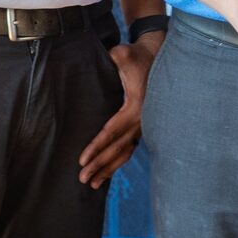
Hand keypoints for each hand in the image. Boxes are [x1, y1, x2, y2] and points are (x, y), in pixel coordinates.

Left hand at [77, 33, 159, 188]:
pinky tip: (106, 173)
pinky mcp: (142, 126)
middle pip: (117, 148)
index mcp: (136, 107)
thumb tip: (110, 57)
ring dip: (108, 169)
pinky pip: (129, 148)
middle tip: (82, 178)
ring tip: (92, 184)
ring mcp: (143, 125)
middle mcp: (142, 121)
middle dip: (99, 164)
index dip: (96, 147)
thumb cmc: (137, 57)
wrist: (156, 58)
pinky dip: (117, 162)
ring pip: (124, 153)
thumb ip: (116, 56)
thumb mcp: (125, 54)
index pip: (111, 132)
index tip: (82, 160)